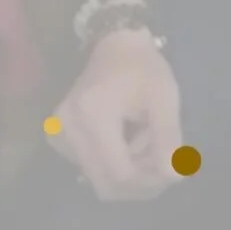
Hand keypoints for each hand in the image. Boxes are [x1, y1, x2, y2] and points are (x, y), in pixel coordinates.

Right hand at [50, 29, 183, 201]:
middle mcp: (68, 128)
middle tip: (161, 162)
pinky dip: (112, 167)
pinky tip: (126, 145)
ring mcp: (58, 133)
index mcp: (93, 113)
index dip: (148, 181)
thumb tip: (172, 177)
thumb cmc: (143, 68)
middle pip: (106, 183)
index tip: (170, 169)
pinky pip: (89, 170)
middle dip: (139, 182)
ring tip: (144, 146)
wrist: (115, 45)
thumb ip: (168, 138)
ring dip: (127, 175)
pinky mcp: (58, 137)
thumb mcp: (164, 97)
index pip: (120, 173)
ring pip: (99, 181)